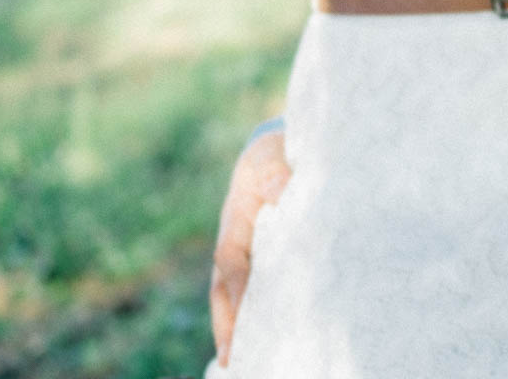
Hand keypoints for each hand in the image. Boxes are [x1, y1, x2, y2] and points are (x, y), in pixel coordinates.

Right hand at [211, 128, 290, 365]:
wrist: (274, 150)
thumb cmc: (277, 153)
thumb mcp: (276, 155)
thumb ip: (277, 174)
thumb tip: (281, 193)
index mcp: (236, 220)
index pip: (232, 263)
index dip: (237, 294)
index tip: (244, 324)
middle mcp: (234, 242)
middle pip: (226, 290)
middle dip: (228, 326)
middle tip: (233, 361)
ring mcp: (244, 253)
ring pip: (236, 295)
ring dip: (239, 327)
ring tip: (245, 363)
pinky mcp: (261, 258)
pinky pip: (254, 289)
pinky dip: (257, 313)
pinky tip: (272, 337)